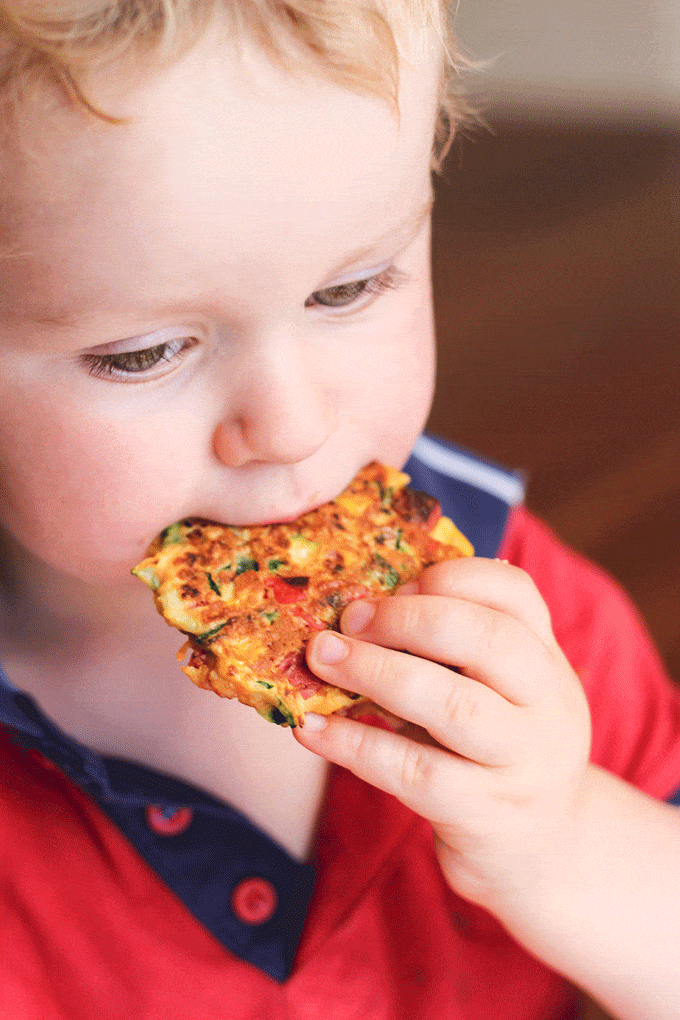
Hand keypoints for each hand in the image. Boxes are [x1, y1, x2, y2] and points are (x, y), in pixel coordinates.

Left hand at [293, 557, 592, 926]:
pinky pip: (413, 772)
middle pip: (487, 639)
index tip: (393, 585)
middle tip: (348, 619)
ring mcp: (522, 763)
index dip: (449, 577)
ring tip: (320, 658)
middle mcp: (548, 704)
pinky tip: (311, 729)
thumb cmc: (495, 751)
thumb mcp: (494, 690)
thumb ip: (449, 648)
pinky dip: (355, 744)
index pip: (513, 591)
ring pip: (452, 705)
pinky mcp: (485, 816)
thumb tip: (357, 605)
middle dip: (406, 620)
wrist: (541, 854)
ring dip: (375, 673)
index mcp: (546, 656)